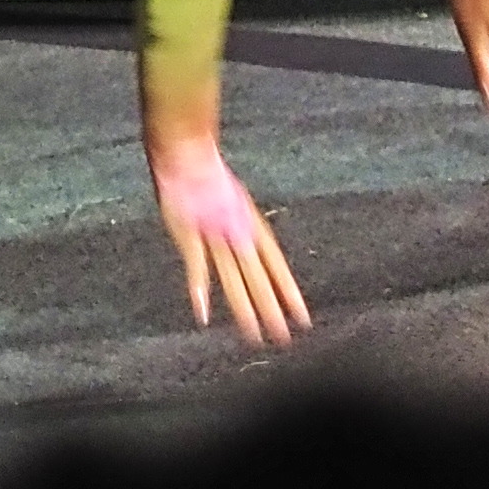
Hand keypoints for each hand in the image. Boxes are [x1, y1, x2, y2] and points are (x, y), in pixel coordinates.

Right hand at [152, 140, 310, 345]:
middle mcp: (238, 231)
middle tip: (284, 339)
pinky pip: (196, 266)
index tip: (303, 317)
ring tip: (254, 336)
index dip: (289, 291)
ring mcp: (215, 233)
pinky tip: (203, 315)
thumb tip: (246, 239)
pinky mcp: (189, 233)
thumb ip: (237, 221)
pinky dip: (199, 290)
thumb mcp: (231, 198)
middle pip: (258, 277)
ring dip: (244, 309)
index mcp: (251, 223)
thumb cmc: (204, 171)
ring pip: (234, 278)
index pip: (276, 264)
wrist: (185, 149)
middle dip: (271, 310)